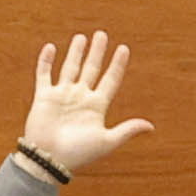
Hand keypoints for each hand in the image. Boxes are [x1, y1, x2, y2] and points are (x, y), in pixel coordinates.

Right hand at [20, 32, 152, 177]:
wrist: (49, 160)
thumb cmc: (79, 154)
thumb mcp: (107, 141)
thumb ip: (127, 130)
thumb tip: (151, 126)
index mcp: (97, 107)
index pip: (110, 80)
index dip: (117, 65)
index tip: (124, 49)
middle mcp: (80, 98)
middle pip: (91, 69)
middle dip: (97, 52)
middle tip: (102, 34)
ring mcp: (62, 96)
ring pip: (70, 68)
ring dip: (76, 53)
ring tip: (82, 37)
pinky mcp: (44, 97)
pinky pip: (44, 75)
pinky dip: (47, 61)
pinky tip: (52, 47)